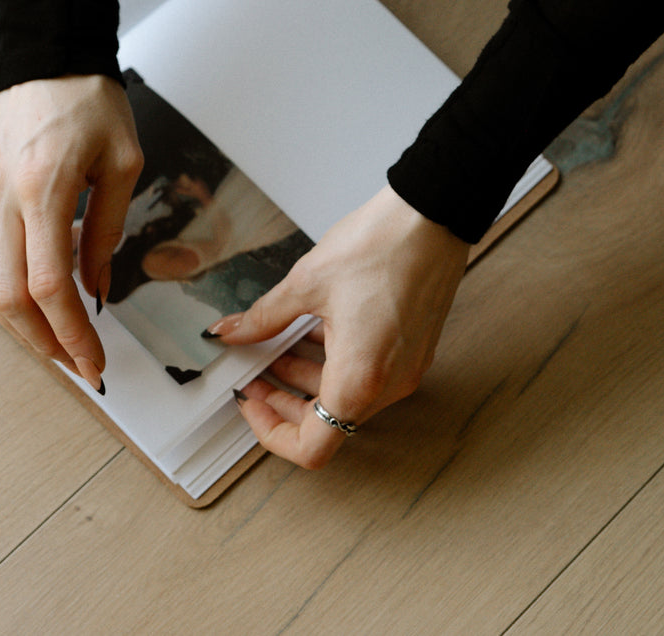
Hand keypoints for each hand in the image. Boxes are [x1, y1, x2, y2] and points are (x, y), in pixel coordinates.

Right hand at [0, 75, 142, 391]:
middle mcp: (1, 198)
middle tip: (77, 363)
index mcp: (43, 188)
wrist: (47, 54)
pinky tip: (21, 303)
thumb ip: (108, 230)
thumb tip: (99, 290)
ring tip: (53, 341)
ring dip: (16, 324)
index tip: (94, 363)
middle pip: (8, 297)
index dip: (71, 334)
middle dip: (44, 342)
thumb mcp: (122, 164)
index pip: (49, 285)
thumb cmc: (90, 101)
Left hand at [208, 185, 469, 468]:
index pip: (312, 448)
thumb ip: (264, 318)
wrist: (433, 215)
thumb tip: (231, 332)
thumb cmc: (381, 246)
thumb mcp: (307, 282)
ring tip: (276, 345)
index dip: (271, 432)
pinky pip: (368, 375)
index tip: (250, 401)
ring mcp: (406, 370)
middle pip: (327, 423)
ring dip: (307, 379)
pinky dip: (335, 363)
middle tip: (253, 373)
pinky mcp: (414, 350)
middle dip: (284, 401)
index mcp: (360, 380)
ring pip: (346, 397)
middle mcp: (389, 386)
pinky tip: (312, 330)